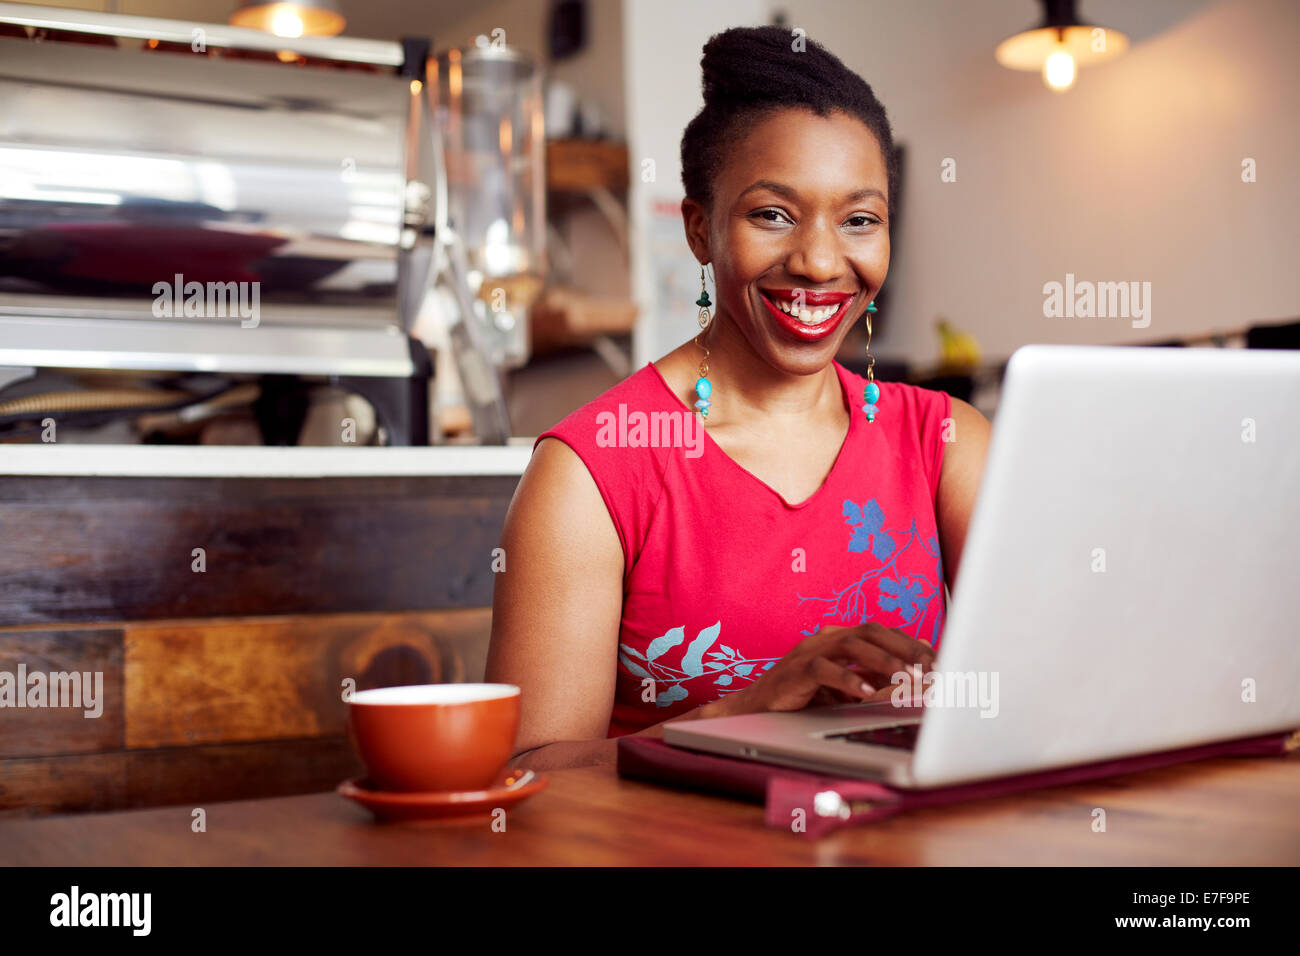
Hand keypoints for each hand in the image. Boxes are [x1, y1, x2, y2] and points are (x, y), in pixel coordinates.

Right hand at [721, 623, 936, 714]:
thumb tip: (913, 678)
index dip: (910, 643)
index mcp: (839, 639)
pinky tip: (867, 694)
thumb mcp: (845, 689)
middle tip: (930, 666)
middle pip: (870, 630)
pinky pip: (823, 669)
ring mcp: (808, 652)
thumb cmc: (802, 699)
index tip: (938, 660)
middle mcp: (825, 639)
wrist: (756, 709)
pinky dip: (847, 680)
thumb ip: (873, 679)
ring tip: (906, 676)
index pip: (881, 633)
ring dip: (883, 660)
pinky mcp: (795, 671)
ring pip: (850, 644)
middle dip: (904, 647)